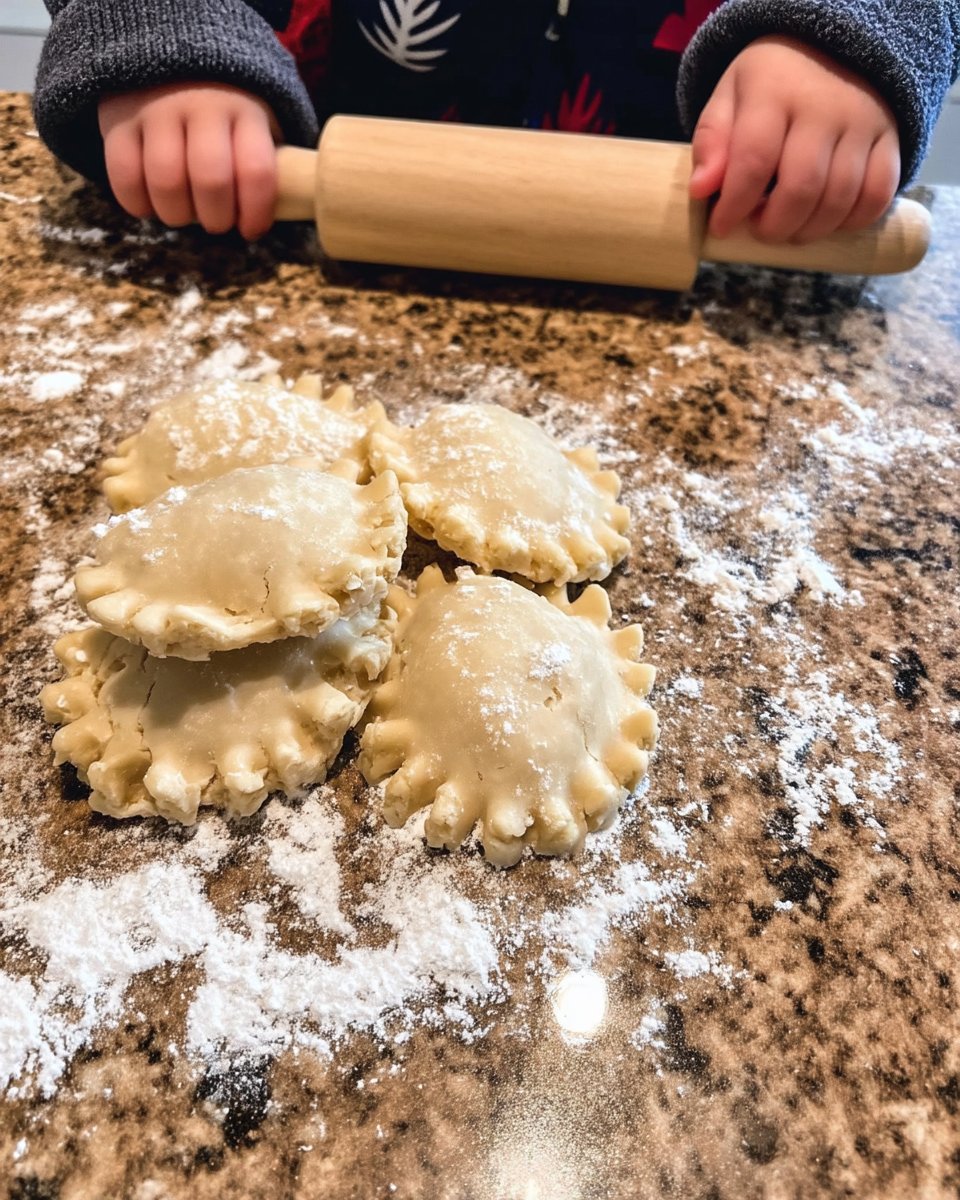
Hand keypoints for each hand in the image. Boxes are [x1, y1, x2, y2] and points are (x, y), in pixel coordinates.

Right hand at [98, 83, 279, 239]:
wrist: (168, 51)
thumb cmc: (223, 107)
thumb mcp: (254, 121)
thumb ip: (261, 158)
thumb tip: (265, 215)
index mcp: (245, 110)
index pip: (257, 170)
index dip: (256, 212)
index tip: (250, 230)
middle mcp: (202, 106)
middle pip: (210, 179)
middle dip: (216, 218)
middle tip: (216, 224)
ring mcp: (157, 109)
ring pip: (166, 180)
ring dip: (176, 214)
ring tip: (182, 215)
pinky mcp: (118, 119)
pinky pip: (123, 173)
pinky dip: (136, 203)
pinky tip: (149, 207)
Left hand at [689, 36, 899, 243]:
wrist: (830, 49)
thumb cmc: (769, 85)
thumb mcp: (729, 98)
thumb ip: (711, 141)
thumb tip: (701, 190)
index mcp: (776, 92)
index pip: (754, 160)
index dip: (735, 205)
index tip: (721, 227)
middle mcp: (825, 107)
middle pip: (801, 187)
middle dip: (774, 226)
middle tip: (760, 229)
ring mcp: (863, 123)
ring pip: (840, 199)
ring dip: (809, 230)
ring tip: (788, 228)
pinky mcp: (890, 139)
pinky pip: (878, 194)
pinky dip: (852, 222)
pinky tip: (827, 222)